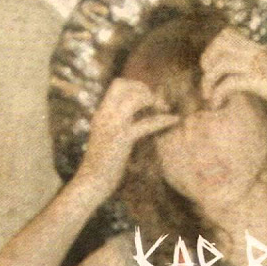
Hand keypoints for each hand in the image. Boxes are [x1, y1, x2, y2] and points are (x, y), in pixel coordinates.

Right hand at [77, 78, 179, 193]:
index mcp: (101, 113)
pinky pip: (146, 123)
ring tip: (164, 109)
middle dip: (143, 89)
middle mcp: (104, 115)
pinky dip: (163, 120)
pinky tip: (175, 120)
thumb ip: (116, 122)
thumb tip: (135, 115)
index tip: (148, 98)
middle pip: (124, 84)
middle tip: (156, 103)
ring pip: (135, 99)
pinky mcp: (122, 139)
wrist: (91, 181)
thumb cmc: (101, 163)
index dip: (136, 86)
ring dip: (152, 100)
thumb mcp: (106, 136)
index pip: (117, 84)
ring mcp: (112, 125)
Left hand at [199, 28, 266, 108]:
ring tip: (209, 95)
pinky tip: (218, 104)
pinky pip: (230, 83)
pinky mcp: (260, 81)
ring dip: (209, 80)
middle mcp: (256, 52)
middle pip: (220, 42)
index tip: (211, 66)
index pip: (226, 33)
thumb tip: (232, 75)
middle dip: (207, 60)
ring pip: (221, 63)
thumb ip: (252, 68)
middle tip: (208, 79)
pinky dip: (218, 94)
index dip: (212, 48)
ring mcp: (258, 65)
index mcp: (257, 48)